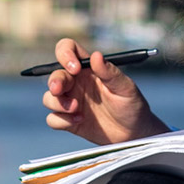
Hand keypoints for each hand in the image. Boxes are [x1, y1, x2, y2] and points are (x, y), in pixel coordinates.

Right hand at [41, 37, 167, 144]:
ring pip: (49, 98)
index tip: (75, 68)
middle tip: (59, 90)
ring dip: (57, 103)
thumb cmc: (132, 105)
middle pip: (54, 75)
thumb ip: (110, 72)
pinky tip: (79, 121)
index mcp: (88, 69)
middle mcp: (76, 83)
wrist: (134, 133)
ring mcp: (70, 102)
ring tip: (77, 110)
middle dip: (54, 81)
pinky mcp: (68, 121)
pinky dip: (61, 121)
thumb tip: (96, 55)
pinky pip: (53, 119)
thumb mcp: (125, 88)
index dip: (65, 54)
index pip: (68, 50)